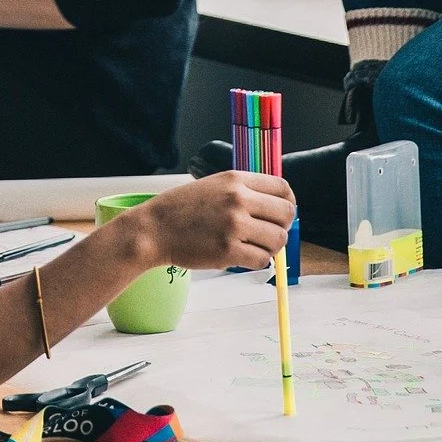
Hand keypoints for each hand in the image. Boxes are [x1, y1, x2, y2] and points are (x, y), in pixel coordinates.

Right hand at [119, 170, 296, 271]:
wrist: (153, 229)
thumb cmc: (181, 209)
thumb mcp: (213, 185)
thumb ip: (242, 191)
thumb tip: (275, 207)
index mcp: (236, 180)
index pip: (283, 188)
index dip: (288, 203)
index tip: (280, 214)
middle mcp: (238, 199)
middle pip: (286, 214)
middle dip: (281, 227)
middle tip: (268, 234)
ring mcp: (234, 225)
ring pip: (277, 239)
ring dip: (271, 247)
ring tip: (254, 247)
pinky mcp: (228, 250)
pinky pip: (261, 259)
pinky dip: (257, 261)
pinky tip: (244, 257)